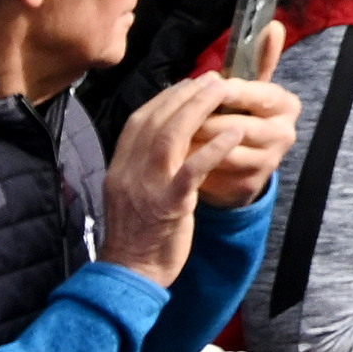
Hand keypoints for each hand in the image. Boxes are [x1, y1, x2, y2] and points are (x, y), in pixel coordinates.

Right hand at [99, 74, 302, 275]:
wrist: (130, 273)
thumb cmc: (138, 233)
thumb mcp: (131, 193)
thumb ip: (142, 165)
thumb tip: (162, 136)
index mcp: (119, 168)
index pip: (138, 121)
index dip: (164, 98)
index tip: (187, 83)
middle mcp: (129, 173)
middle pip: (154, 121)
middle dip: (184, 94)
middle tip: (211, 78)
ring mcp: (147, 188)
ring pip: (170, 137)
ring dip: (199, 109)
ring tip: (223, 91)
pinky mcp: (170, 205)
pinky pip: (192, 170)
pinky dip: (214, 148)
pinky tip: (233, 133)